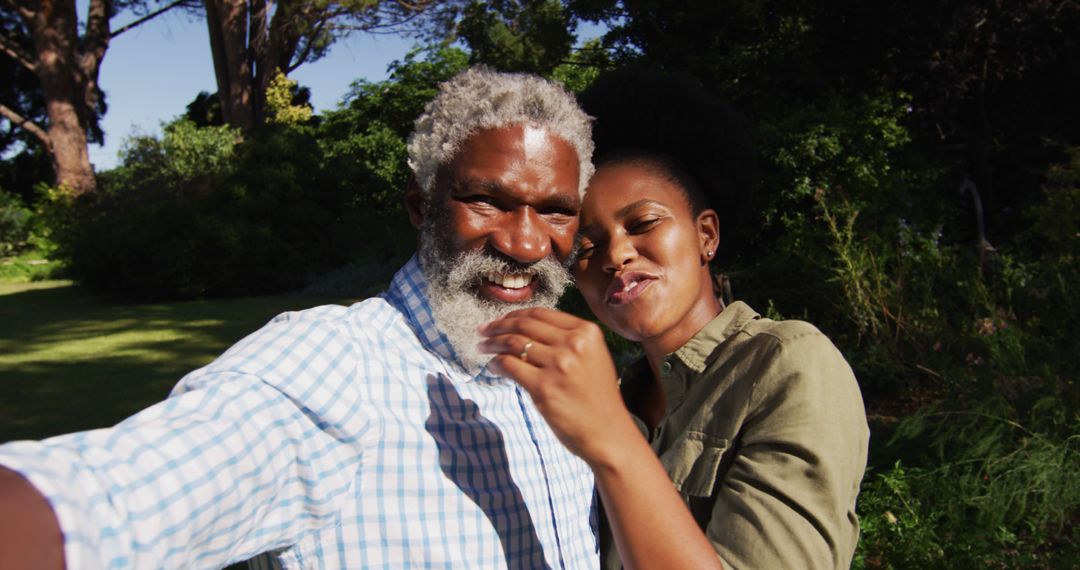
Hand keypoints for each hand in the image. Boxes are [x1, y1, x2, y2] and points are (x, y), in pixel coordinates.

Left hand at [478, 308, 640, 465]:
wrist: (608, 432)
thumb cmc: (598, 397)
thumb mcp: (593, 357)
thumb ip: (568, 340)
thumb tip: (527, 330)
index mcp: (587, 332)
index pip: (541, 314)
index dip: (515, 314)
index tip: (500, 320)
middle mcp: (574, 344)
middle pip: (524, 325)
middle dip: (498, 326)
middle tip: (483, 331)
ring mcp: (558, 365)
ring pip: (513, 343)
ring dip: (492, 343)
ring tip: (482, 347)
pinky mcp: (543, 388)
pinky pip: (510, 366)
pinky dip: (497, 363)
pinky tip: (493, 366)